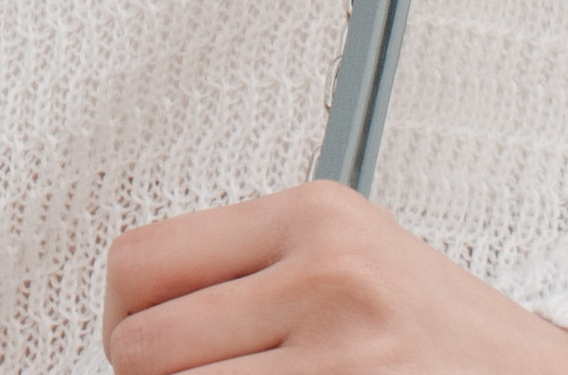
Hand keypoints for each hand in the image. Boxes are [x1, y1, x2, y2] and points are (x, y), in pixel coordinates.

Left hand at [103, 180, 567, 372]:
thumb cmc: (443, 336)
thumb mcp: (348, 262)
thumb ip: (254, 271)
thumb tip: (135, 318)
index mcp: (313, 215)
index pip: (140, 263)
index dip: (123, 324)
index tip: (145, 350)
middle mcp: (325, 272)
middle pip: (142, 347)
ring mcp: (343, 353)